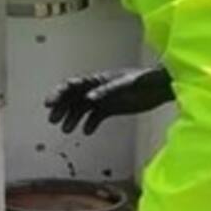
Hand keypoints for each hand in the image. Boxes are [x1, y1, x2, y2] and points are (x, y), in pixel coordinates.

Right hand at [45, 67, 173, 135]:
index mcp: (98, 79)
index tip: (48, 104)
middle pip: (73, 97)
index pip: (73, 85)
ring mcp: (104, 98)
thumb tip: (90, 98)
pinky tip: (88, 132)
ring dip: (73, 118)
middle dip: (61, 107)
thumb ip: (108, 91)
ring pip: (82, 108)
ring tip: (66, 130)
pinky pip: (96, 116)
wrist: (162, 87)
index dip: (59, 93)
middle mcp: (97, 88)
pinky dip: (90, 124)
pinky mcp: (112, 108)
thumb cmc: (146, 81)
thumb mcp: (126, 84)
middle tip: (53, 120)